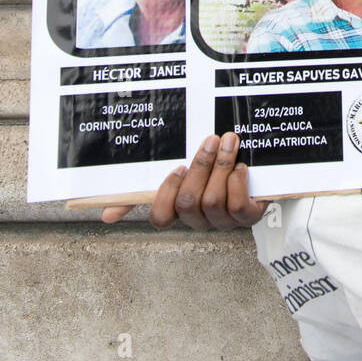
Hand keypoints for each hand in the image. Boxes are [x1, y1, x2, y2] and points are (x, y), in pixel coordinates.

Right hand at [101, 133, 268, 229]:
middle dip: (200, 166)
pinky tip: (241, 168)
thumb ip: (142, 189)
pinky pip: (238, 207)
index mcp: (179, 210)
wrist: (256, 168)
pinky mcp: (247, 218)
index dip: (167, 193)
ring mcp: (223, 221)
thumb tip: (105, 214)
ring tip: (230, 143)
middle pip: (188, 202)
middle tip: (211, 139)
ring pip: (212, 201)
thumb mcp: (179, 171)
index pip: (160, 218)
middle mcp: (199, 220)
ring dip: (222, 166)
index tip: (178, 167)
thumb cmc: (211, 169)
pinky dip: (238, 183)